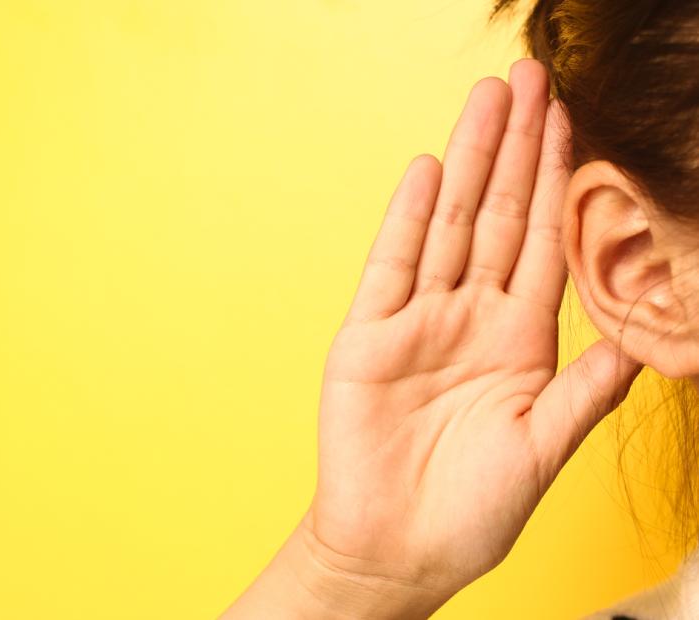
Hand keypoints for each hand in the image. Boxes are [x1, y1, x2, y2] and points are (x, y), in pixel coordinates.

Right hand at [306, 58, 642, 608]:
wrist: (396, 549)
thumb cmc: (471, 511)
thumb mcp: (541, 450)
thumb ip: (584, 392)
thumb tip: (641, 346)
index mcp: (519, 340)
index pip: (545, 243)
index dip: (560, 181)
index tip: (572, 121)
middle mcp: (470, 318)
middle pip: (500, 217)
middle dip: (516, 148)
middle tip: (528, 78)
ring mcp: (418, 323)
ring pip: (450, 228)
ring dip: (469, 164)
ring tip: (485, 102)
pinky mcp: (368, 337)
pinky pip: (392, 267)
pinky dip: (409, 221)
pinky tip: (428, 174)